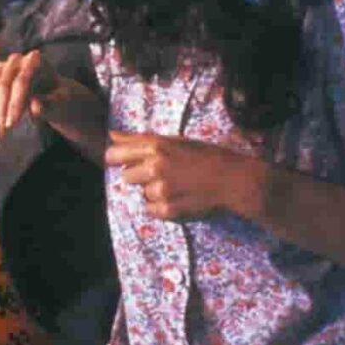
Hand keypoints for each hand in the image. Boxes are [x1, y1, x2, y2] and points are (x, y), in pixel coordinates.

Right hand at [0, 50, 105, 157]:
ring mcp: (0, 70)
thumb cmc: (60, 98)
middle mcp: (15, 61)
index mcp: (35, 60)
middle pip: (0, 86)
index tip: (11, 125)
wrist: (53, 96)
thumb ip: (51, 103)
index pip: (21, 81)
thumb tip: (35, 105)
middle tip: (0, 137)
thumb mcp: (62, 102)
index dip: (14, 104)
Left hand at [106, 131, 265, 219]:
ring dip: (153, 192)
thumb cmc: (205, 155)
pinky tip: (178, 198)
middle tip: (162, 174)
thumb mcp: (173, 140)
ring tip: (176, 186)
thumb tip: (111, 135)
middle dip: (139, 176)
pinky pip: (150, 210)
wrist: (232, 180)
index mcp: (155, 146)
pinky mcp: (168, 210)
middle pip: (126, 176)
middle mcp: (155, 167)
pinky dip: (161, 207)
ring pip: (141, 193)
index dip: (117, 159)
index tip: (126, 162)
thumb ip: (139, 139)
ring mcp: (161, 190)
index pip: (114, 154)